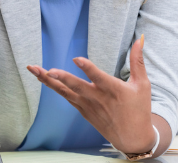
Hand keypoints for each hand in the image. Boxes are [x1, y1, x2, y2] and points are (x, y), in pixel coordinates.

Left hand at [27, 35, 157, 154]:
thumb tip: (139, 39)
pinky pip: (67, 98)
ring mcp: (88, 106)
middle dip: (61, 78)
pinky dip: (56, 88)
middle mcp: (98, 98)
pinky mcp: (83, 111)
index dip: (88, 68)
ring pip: (66, 92)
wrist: (133, 138)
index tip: (77, 59)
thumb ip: (137, 61)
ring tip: (35, 71)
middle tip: (47, 70)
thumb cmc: (139, 109)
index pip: (98, 77)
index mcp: (113, 90)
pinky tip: (45, 79)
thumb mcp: (142, 84)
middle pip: (76, 86)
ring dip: (50, 82)